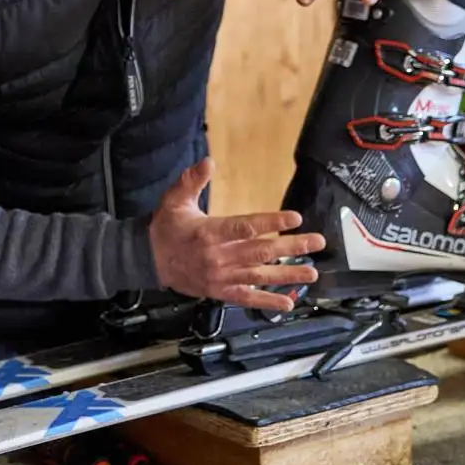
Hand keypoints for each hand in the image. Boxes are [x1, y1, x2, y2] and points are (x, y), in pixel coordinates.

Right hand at [148, 159, 323, 311]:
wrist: (147, 260)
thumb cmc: (165, 227)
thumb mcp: (174, 199)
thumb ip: (191, 181)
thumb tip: (208, 162)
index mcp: (209, 233)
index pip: (245, 228)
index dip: (271, 223)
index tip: (295, 218)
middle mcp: (218, 258)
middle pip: (260, 252)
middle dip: (291, 247)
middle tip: (317, 241)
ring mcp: (221, 278)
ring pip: (259, 276)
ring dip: (288, 274)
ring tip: (313, 272)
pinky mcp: (220, 292)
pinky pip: (247, 298)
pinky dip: (268, 301)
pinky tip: (289, 302)